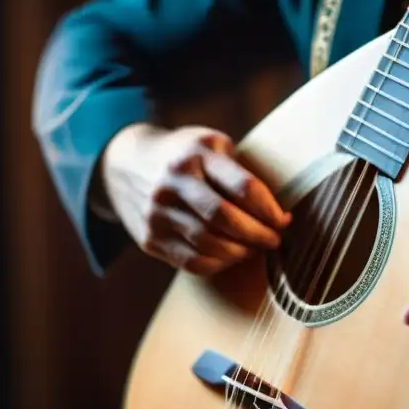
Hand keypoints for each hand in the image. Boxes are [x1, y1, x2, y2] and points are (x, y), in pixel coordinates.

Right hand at [100, 123, 290, 275]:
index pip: (243, 187)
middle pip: (225, 218)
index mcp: (196, 155)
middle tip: (273, 240)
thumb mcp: (210, 145)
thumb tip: (276, 212)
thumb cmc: (184, 156)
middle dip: (258, 234)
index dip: (270, 209)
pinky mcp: (150, 238)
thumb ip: (239, 171)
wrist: (125, 164)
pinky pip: (191, 261)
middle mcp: (173, 183)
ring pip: (209, 244)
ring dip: (239, 252)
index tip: (283, 219)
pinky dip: (218, 264)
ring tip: (252, 249)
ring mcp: (157, 213)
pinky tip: (228, 256)